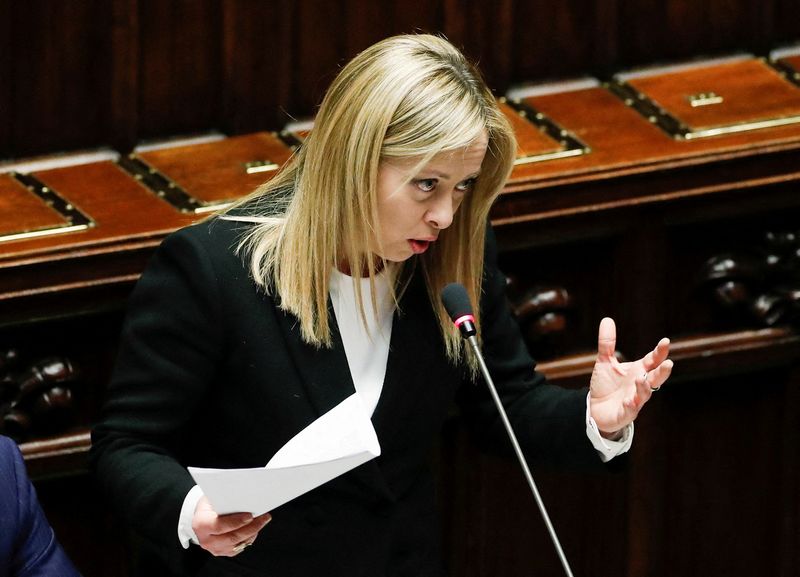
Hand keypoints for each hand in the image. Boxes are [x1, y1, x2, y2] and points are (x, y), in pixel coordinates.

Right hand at [192, 496, 271, 556]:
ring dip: (253, 531)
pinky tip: (256, 528)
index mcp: (200, 524)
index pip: (218, 526)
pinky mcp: (223, 552)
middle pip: (232, 537)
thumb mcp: (213, 497)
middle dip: (251, 527)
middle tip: (263, 517)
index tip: (250, 515)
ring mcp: (214, 548)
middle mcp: (206, 539)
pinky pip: (240, 547)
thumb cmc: (209, 504)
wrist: (203, 516)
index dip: (235, 522)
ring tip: (263, 520)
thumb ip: (226, 499)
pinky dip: (250, 537)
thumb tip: (245, 496)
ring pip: (238, 543)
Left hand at [589, 317, 672, 436]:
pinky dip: (631, 406)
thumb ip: (607, 343)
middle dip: (663, 372)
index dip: (660, 352)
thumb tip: (607, 319)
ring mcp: (635, 400)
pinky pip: (630, 410)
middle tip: (669, 364)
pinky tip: (629, 401)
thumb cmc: (605, 385)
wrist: (595, 408)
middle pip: (656, 378)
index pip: (653, 360)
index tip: (665, 341)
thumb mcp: (605, 362)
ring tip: (641, 378)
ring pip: (645, 394)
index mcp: (639, 370)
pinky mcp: (626, 413)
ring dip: (645, 387)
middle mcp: (640, 385)